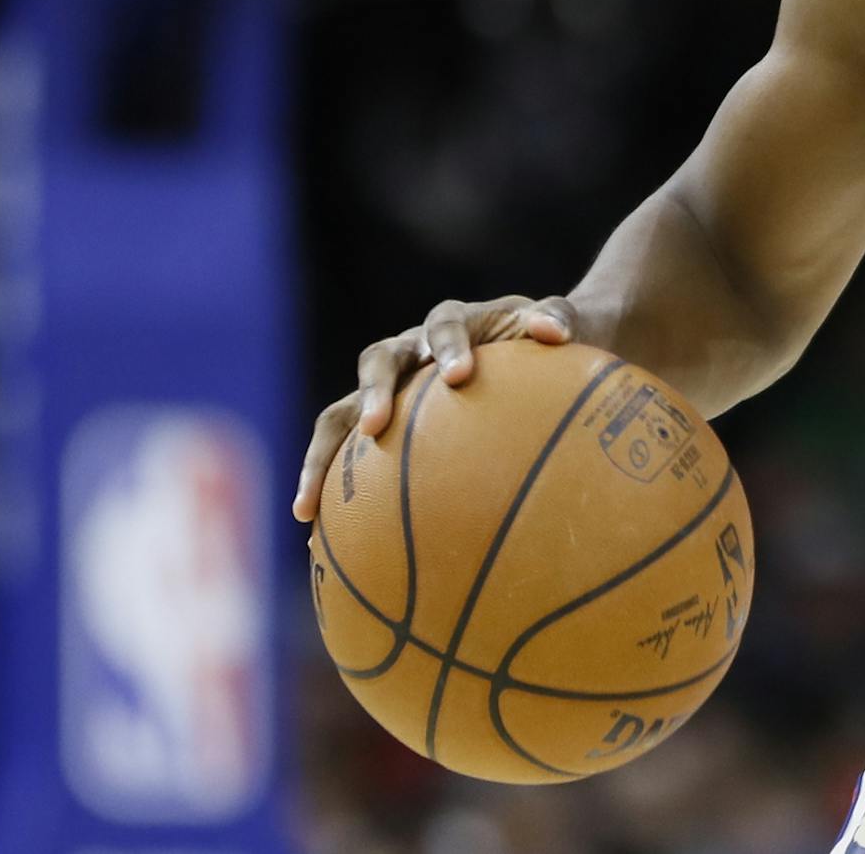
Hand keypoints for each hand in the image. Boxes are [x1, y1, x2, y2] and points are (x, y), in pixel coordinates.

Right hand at [289, 295, 574, 521]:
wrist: (530, 351)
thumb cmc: (543, 342)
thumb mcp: (556, 324)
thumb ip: (556, 319)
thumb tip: (553, 332)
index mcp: (452, 322)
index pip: (445, 324)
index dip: (447, 346)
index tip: (457, 376)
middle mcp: (409, 350)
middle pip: (376, 362)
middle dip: (372, 394)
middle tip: (375, 426)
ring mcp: (387, 389)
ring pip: (340, 414)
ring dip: (322, 455)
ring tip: (309, 507)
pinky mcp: (377, 426)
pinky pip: (344, 460)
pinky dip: (329, 495)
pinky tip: (319, 544)